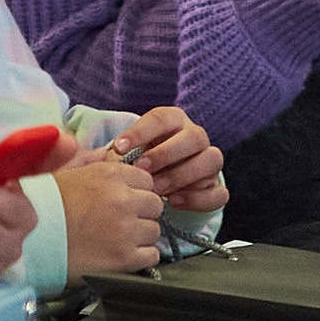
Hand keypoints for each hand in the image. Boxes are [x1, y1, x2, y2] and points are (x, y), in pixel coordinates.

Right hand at [55, 160, 164, 280]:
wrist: (30, 243)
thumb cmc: (44, 208)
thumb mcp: (65, 174)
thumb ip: (90, 162)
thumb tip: (106, 153)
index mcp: (110, 175)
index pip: (146, 179)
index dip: (136, 191)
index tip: (126, 200)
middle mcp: (123, 199)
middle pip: (155, 205)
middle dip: (142, 213)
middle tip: (123, 222)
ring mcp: (126, 230)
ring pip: (154, 231)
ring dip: (141, 236)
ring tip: (119, 240)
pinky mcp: (125, 258)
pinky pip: (152, 256)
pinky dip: (141, 257)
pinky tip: (123, 255)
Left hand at [109, 107, 228, 212]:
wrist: (161, 182)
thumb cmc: (142, 162)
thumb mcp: (128, 153)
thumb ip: (116, 153)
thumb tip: (101, 157)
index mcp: (174, 121)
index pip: (162, 118)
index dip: (140, 131)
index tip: (119, 147)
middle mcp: (195, 137)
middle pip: (194, 136)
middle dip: (166, 153)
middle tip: (142, 169)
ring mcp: (209, 162)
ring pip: (211, 160)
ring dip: (182, 175)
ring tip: (158, 189)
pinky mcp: (215, 188)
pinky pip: (218, 192)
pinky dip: (198, 198)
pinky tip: (175, 202)